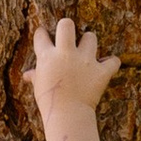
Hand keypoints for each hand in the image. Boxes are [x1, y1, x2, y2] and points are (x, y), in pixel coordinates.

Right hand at [27, 16, 118, 140]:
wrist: (67, 115)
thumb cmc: (49, 102)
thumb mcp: (39, 87)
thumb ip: (35, 76)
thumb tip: (27, 75)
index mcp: (47, 57)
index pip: (41, 35)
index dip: (42, 34)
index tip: (44, 35)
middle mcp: (66, 54)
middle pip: (66, 24)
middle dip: (67, 26)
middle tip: (68, 34)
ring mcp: (85, 61)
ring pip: (91, 37)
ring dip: (89, 43)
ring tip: (87, 52)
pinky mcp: (101, 71)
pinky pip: (113, 61)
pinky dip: (111, 63)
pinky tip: (107, 66)